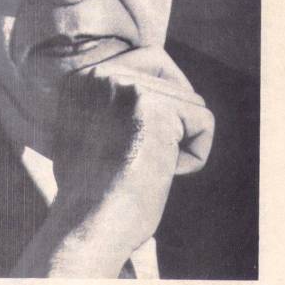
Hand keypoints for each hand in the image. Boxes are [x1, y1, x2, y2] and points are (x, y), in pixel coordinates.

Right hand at [11, 46, 213, 276]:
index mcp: (81, 78)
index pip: (147, 59)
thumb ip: (111, 105)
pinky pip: (203, 121)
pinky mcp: (153, 106)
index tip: (139, 141)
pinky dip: (195, 155)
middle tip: (154, 151)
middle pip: (168, 71)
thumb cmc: (90, 195)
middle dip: (174, 113)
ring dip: (181, 140)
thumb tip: (149, 95)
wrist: (88, 225)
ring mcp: (125, 86)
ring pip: (189, 100)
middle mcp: (100, 74)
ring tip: (149, 168)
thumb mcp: (89, 134)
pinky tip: (164, 173)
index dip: (159, 100)